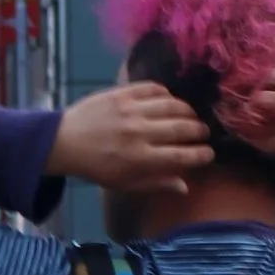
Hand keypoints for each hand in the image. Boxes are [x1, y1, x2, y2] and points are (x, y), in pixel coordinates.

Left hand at [44, 83, 215, 196]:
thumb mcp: (124, 183)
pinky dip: (166, 93)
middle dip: (199, 130)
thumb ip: (156, 183)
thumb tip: (185, 186)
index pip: (182, 155)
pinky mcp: (122, 93)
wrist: (65, 141)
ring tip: (191, 116)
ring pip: (171, 105)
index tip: (209, 153)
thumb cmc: (97, 167)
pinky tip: (170, 100)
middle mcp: (139, 132)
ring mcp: (131, 110)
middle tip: (204, 132)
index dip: (201, 154)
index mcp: (141, 158)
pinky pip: (152, 88)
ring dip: (187, 111)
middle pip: (181, 128)